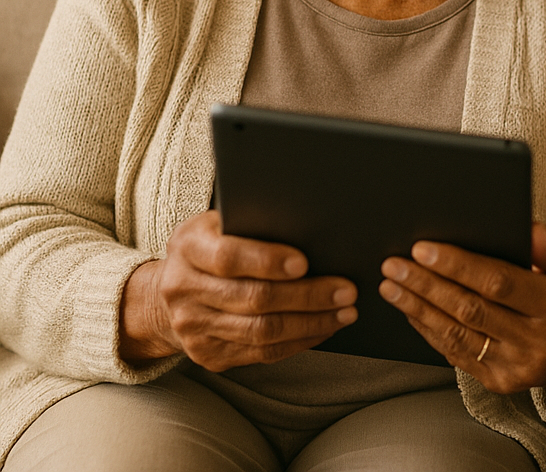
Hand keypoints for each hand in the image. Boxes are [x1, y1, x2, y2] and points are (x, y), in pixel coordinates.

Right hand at [119, 209, 356, 370]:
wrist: (167, 292)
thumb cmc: (211, 244)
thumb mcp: (219, 222)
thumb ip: (252, 222)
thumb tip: (310, 223)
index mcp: (188, 246)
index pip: (228, 257)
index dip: (267, 261)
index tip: (304, 262)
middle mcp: (184, 290)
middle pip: (253, 298)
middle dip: (307, 296)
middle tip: (346, 290)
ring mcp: (194, 328)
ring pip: (261, 331)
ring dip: (310, 323)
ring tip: (345, 312)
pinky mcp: (208, 356)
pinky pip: (261, 354)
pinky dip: (298, 341)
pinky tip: (323, 328)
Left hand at [379, 223, 545, 406]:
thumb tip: (524, 227)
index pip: (499, 282)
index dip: (458, 265)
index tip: (423, 248)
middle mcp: (537, 341)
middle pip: (470, 309)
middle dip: (426, 284)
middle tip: (393, 263)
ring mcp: (515, 367)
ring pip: (456, 335)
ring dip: (417, 308)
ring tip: (390, 285)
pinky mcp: (497, 382)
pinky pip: (455, 354)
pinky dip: (428, 329)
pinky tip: (410, 309)